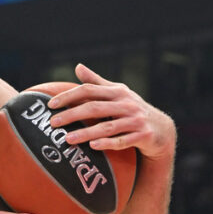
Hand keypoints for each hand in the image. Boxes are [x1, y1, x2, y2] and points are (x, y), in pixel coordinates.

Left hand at [46, 63, 175, 160]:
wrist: (162, 129)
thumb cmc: (132, 109)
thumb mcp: (117, 93)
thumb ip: (97, 82)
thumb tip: (77, 67)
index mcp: (117, 92)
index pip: (89, 90)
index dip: (69, 96)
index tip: (51, 105)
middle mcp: (127, 104)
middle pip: (95, 108)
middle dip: (72, 115)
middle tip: (53, 123)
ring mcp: (136, 120)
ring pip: (107, 127)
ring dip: (86, 133)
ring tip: (67, 139)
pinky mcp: (143, 136)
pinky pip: (123, 141)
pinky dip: (108, 143)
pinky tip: (93, 146)